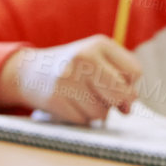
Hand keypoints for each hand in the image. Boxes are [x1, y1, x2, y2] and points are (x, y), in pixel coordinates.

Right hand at [0, 36, 141, 123]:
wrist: (30, 72)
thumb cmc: (76, 69)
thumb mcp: (100, 63)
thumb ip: (122, 83)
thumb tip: (126, 110)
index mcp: (100, 45)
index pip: (135, 72)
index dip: (129, 83)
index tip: (114, 81)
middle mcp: (83, 58)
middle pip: (121, 94)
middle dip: (116, 101)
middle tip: (102, 95)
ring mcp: (67, 78)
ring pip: (103, 112)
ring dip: (97, 111)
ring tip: (81, 96)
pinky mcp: (55, 98)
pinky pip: (84, 120)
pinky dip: (81, 117)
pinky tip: (69, 103)